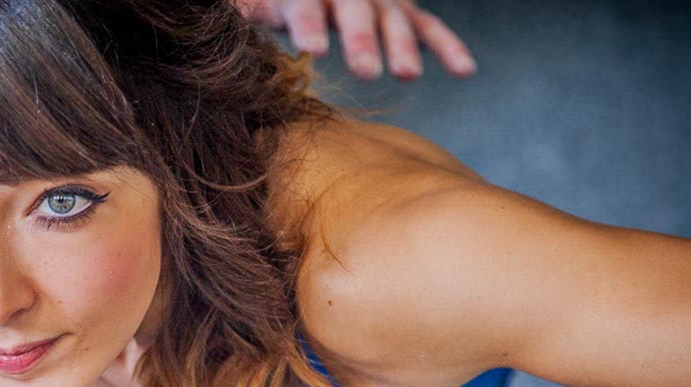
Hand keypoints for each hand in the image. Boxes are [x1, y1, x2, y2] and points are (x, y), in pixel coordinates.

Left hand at [235, 0, 475, 79]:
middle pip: (356, 11)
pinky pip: (430, 27)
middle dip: (362, 39)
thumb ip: (245, 9)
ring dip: (401, 45)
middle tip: (365, 69)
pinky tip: (465, 71)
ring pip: (395, 18)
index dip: (309, 24)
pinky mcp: (405, 11)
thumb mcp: (258, 1)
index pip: (305, 3)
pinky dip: (448, 47)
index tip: (311, 49)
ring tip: (406, 75)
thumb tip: (224, 18)